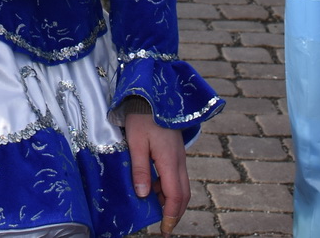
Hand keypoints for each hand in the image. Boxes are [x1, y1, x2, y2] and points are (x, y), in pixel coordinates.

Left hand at [124, 102, 188, 234]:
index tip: (164, 229)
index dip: (170, 215)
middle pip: (183, 194)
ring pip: (182, 186)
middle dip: (175, 213)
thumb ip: (140, 169)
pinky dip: (170, 188)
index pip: (175, 195)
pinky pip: (177, 176)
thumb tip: (144, 195)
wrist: (154, 94)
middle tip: (165, 227)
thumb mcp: (136, 143)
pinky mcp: (176, 151)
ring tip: (157, 210)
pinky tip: (154, 188)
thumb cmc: (142, 117)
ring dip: (172, 201)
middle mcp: (179, 161)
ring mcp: (180, 156)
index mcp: (170, 161)